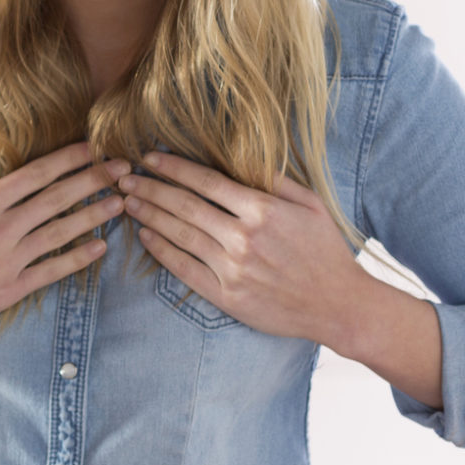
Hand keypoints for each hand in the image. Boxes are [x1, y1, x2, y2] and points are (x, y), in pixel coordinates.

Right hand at [0, 132, 125, 342]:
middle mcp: (1, 228)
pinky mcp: (8, 289)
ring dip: (94, 216)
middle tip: (124, 170)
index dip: (69, 160)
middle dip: (94, 181)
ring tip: (121, 203)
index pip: (36, 174)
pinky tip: (98, 248)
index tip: (94, 148)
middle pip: (57, 199)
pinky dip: (78, 259)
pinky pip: (51, 271)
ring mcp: (7, 261)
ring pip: (60, 233)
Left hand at [122, 152, 366, 342]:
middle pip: (184, 205)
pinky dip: (161, 251)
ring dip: (149, 215)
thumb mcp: (310, 205)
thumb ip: (274, 180)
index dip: (173, 167)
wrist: (340, 307)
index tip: (149, 157)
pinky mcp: (227, 296)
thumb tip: (241, 157)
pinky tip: (146, 236)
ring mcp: (233, 269)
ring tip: (127, 201)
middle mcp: (243, 238)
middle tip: (123, 176)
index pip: (205, 181)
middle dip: (150, 188)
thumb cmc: (326, 252)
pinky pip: (184, 269)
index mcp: (262, 210)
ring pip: (179, 235)